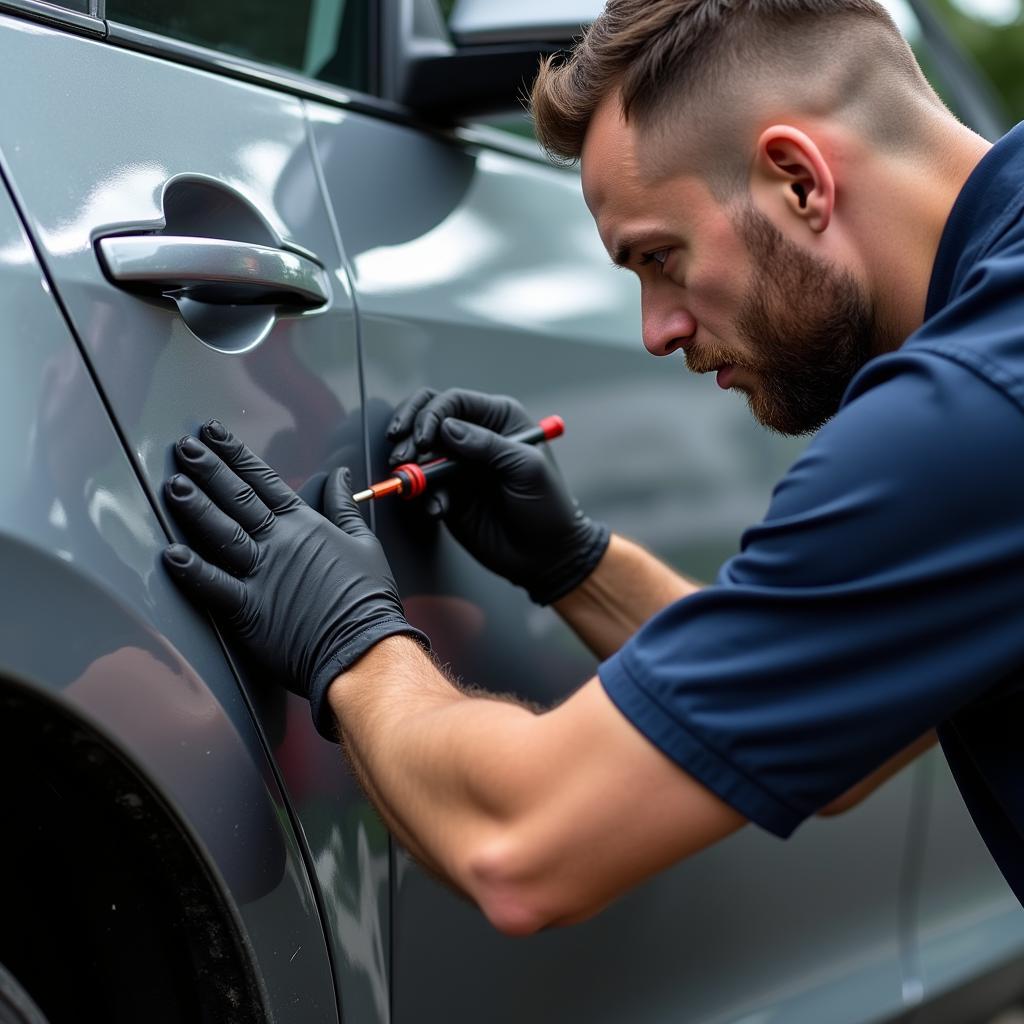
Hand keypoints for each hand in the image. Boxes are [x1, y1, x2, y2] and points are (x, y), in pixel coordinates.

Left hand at [162, 420, 428, 739]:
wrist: (364, 647)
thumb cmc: (367, 601)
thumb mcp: (364, 542)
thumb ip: (344, 506)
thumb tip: (340, 476)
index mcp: (306, 526)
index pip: (264, 482)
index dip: (237, 455)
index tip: (215, 434)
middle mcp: (280, 544)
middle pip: (237, 499)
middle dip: (208, 469)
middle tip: (184, 446)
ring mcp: (263, 575)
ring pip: (222, 532)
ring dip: (196, 507)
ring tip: (174, 484)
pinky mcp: (251, 610)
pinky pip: (215, 586)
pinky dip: (192, 570)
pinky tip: (170, 553)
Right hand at [387, 389, 608, 604]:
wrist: (544, 555)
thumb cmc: (547, 506)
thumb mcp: (526, 468)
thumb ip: (487, 445)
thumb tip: (447, 428)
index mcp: (498, 419)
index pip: (453, 401)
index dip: (431, 415)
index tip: (424, 440)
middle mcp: (475, 436)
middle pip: (427, 416)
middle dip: (409, 433)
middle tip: (403, 457)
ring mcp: (458, 464)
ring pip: (419, 451)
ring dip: (410, 466)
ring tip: (414, 483)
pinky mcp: (448, 492)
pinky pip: (423, 486)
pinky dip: (423, 496)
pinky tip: (438, 509)